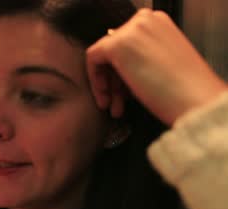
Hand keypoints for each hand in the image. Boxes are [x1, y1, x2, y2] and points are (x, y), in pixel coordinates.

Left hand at [86, 8, 226, 124]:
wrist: (195, 100)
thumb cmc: (186, 90)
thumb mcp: (164, 63)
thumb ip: (143, 56)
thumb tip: (123, 67)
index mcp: (159, 22)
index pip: (128, 43)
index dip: (123, 71)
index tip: (125, 91)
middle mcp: (145, 20)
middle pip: (115, 51)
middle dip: (114, 81)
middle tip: (116, 102)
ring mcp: (130, 30)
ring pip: (104, 57)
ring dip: (108, 86)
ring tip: (115, 108)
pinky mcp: (117, 44)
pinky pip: (93, 59)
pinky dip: (96, 80)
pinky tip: (107, 98)